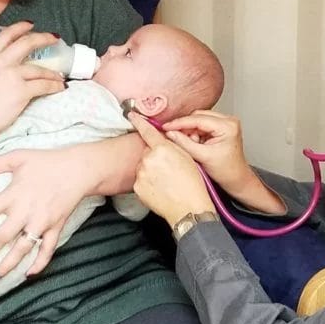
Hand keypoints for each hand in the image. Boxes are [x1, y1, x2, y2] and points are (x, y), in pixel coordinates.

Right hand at [0, 21, 66, 133]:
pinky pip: (44, 85)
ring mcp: (12, 75)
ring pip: (40, 69)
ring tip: (59, 76)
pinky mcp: (22, 90)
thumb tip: (12, 67)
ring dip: (52, 73)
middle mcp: (1, 62)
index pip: (6, 35)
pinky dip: (54, 86)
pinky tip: (59, 87)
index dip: (20, 27)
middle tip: (54, 38)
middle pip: (27, 43)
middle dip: (43, 38)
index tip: (31, 24)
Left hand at [0, 148, 92, 277]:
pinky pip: (47, 250)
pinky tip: (28, 275)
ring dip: (7, 266)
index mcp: (14, 195)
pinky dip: (39, 264)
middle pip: (1, 237)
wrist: (79, 169)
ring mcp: (42, 222)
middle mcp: (26, 212)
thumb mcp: (18, 156)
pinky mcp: (56, 227)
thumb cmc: (47, 161)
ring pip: (22, 249)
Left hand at [129, 112, 214, 226]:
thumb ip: (173, 145)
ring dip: (151, 169)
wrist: (188, 209)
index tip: (132, 115)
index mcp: (162, 149)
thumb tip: (164, 139)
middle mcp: (148, 159)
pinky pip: (141, 179)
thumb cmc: (192, 185)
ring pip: (144, 165)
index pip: (147, 131)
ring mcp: (141, 174)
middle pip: (147, 151)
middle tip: (169, 167)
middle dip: (155, 155)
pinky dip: (148, 182)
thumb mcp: (187, 157)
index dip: (139, 121)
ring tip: (166, 180)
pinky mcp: (137, 187)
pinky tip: (160, 188)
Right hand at [159, 110, 252, 196]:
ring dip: (190, 131)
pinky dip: (195, 133)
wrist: (237, 179)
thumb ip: (185, 143)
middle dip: (185, 127)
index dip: (179, 123)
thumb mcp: (203, 157)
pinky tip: (195, 144)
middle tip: (174, 138)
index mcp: (227, 126)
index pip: (198, 119)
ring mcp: (226, 122)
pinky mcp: (221, 127)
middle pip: (198, 116)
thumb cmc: (226, 171)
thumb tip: (169, 132)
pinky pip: (202, 125)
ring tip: (191, 146)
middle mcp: (229, 120)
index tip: (165, 127)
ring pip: (199, 120)